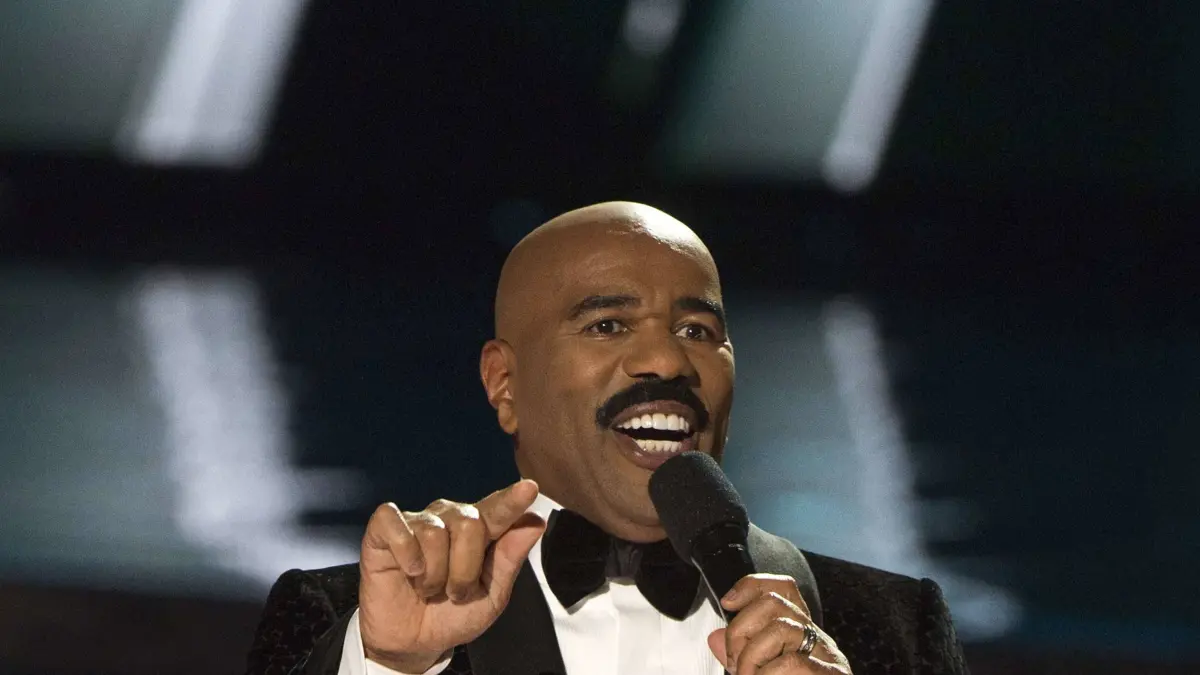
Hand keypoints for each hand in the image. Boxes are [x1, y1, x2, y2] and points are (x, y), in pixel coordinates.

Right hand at [358, 479, 545, 672]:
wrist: (412, 643)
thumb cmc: (453, 615)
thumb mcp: (491, 597)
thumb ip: (510, 559)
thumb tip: (535, 522)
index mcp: (480, 531)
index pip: (499, 509)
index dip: (512, 500)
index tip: (529, 488)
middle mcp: (449, 518)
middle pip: (469, 524)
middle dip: (464, 570)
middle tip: (454, 591)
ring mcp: (417, 521)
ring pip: (434, 534)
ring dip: (434, 575)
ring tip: (428, 587)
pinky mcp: (384, 529)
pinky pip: (396, 526)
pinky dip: (405, 554)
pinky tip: (408, 571)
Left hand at [707, 574, 850, 674]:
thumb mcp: (759, 674)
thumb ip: (739, 657)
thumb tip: (714, 637)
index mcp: (798, 635)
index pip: (782, 588)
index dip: (751, 585)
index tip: (728, 603)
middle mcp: (816, 639)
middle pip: (774, 602)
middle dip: (740, 630)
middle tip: (736, 664)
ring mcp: (828, 656)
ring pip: (782, 628)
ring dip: (752, 657)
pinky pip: (791, 662)